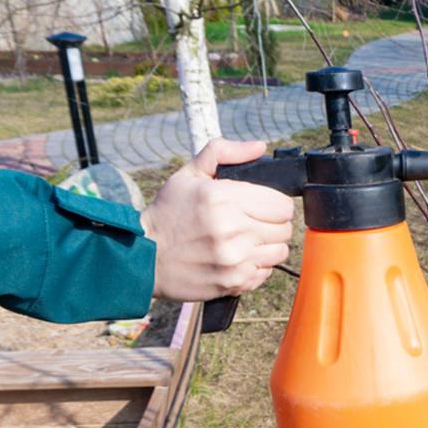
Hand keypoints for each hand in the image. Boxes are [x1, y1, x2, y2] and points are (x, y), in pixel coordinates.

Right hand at [141, 139, 294, 301]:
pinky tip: (237, 258)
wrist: (142, 256)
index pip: (282, 204)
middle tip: (252, 223)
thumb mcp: (189, 175)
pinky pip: (266, 272)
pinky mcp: (234, 281)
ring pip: (280, 251)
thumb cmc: (168, 214)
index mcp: (222, 198)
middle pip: (285, 228)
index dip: (275, 204)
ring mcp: (234, 258)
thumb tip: (259, 146)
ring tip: (246, 241)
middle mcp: (232, 228)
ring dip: (268, 246)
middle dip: (273, 224)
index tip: (263, 206)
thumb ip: (224, 153)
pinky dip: (257, 266)